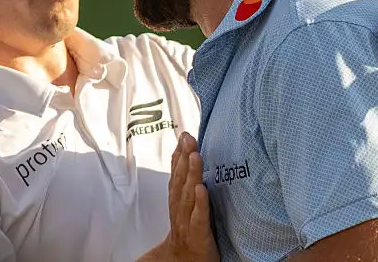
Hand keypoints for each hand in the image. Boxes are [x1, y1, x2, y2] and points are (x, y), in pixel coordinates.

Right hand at [141, 132, 218, 261]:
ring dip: (191, 174)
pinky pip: (199, 219)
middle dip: (184, 157)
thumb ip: (185, 192)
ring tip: (195, 155)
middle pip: (180, 181)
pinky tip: (201, 189)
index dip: (178, 156)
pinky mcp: (199, 237)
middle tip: (188, 137)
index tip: (183, 136)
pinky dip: (200, 203)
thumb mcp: (185, 214)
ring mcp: (187, 224)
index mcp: (177, 206)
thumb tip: (189, 168)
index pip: (176, 177)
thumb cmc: (188, 241)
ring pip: (188, 196)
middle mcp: (179, 212)